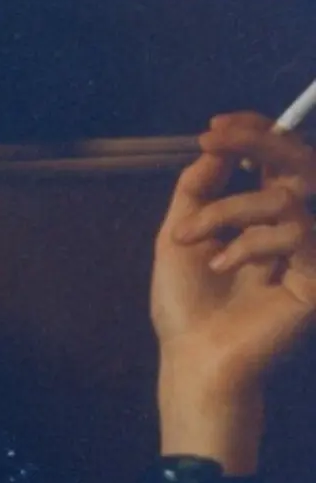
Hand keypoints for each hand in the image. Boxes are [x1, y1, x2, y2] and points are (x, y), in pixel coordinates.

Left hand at [152, 112, 315, 395]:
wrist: (193, 355)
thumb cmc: (186, 303)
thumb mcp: (178, 236)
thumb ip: (196, 190)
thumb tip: (214, 148)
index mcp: (262, 215)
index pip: (274, 160)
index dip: (253, 134)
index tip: (214, 127)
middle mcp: (293, 227)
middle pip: (298, 164)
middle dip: (256, 142)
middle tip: (215, 138)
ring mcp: (309, 251)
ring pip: (284, 198)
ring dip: (225, 210)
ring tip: (188, 238)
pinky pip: (295, 234)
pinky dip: (248, 243)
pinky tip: (219, 265)